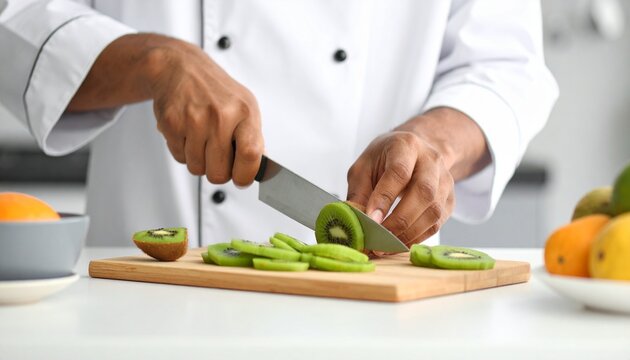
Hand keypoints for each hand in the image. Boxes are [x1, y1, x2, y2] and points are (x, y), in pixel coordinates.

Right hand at [68, 34, 263, 185]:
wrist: (179, 67)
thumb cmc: (215, 90)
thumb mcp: (245, 106)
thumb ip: (253, 137)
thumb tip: (259, 167)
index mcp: (245, 112)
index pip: (250, 155)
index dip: (245, 175)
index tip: (242, 178)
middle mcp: (221, 115)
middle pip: (219, 172)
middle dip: (218, 171)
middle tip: (217, 157)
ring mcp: (194, 120)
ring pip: (197, 168)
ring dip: (199, 161)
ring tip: (201, 139)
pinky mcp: (172, 124)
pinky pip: (179, 158)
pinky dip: (183, 151)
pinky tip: (187, 133)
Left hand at [347, 130, 454, 245]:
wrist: (415, 151)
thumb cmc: (385, 160)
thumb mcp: (363, 167)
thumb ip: (358, 192)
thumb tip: (353, 221)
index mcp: (406, 146)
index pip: (399, 172)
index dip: (385, 198)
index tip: (371, 219)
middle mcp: (431, 160)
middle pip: (423, 192)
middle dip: (400, 220)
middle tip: (379, 238)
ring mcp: (445, 180)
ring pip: (434, 211)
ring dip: (409, 233)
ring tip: (386, 245)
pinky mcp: (450, 200)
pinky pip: (437, 223)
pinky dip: (418, 237)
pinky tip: (400, 243)